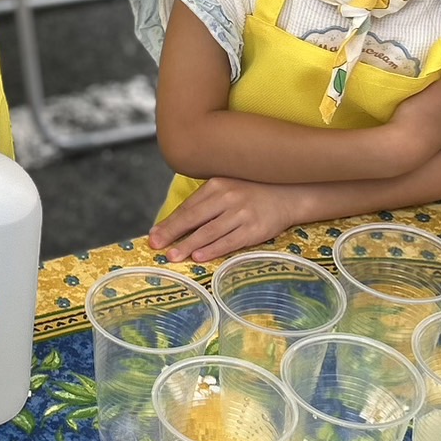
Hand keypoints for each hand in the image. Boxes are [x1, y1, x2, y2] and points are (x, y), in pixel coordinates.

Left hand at [147, 177, 303, 263]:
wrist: (287, 194)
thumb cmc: (250, 193)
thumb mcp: (226, 189)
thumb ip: (203, 203)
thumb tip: (173, 223)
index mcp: (217, 184)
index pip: (188, 207)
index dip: (169, 222)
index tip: (153, 235)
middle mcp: (228, 197)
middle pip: (194, 218)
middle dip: (173, 233)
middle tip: (155, 246)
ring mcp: (241, 213)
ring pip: (209, 231)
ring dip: (189, 245)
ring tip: (173, 256)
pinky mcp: (254, 229)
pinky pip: (229, 241)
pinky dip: (213, 249)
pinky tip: (199, 256)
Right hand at [383, 59, 440, 173]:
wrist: (399, 150)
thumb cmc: (417, 119)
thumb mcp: (437, 93)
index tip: (432, 82)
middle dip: (436, 102)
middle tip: (420, 92)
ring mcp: (438, 141)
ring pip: (435, 122)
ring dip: (426, 115)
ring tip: (411, 106)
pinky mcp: (424, 149)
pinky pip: (424, 132)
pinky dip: (418, 127)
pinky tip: (408, 123)